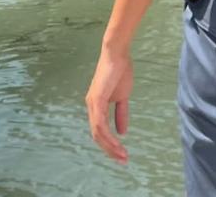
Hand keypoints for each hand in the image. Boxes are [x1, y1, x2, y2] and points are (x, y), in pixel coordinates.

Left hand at [85, 46, 133, 163]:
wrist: (117, 55)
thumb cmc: (119, 72)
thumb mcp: (122, 97)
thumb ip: (121, 114)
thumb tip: (122, 132)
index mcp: (96, 106)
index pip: (100, 131)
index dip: (110, 144)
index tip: (123, 154)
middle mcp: (91, 107)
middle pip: (97, 136)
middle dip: (110, 150)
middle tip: (123, 160)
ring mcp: (92, 104)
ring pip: (98, 133)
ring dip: (110, 146)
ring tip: (123, 155)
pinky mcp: (96, 100)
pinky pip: (100, 123)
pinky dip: (108, 136)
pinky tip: (117, 143)